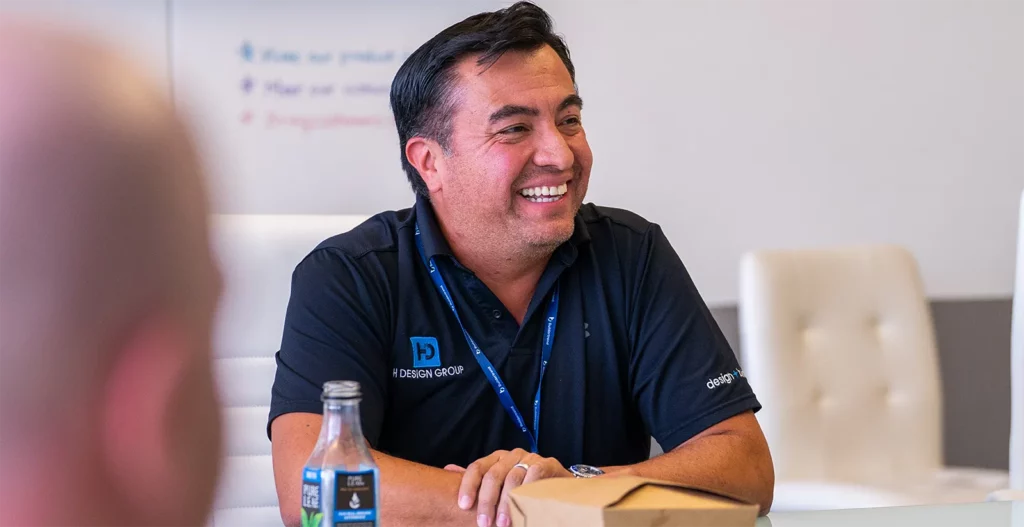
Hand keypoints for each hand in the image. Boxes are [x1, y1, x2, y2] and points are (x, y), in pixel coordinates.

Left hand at [445, 448, 570, 526]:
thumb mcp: (499, 483)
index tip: (463, 506)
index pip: (477, 468)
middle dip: (487, 502)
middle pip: (493, 476)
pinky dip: (527, 494)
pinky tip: (524, 510)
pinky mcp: (546, 464)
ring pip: (512, 479)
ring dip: (507, 504)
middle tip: (483, 524)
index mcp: (496, 459)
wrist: (558, 485)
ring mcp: (529, 458)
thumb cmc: (524, 486)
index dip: (469, 486)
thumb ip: (477, 479)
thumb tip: (448, 469)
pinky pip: (533, 477)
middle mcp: (511, 455)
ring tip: (503, 524)